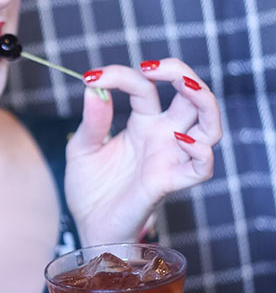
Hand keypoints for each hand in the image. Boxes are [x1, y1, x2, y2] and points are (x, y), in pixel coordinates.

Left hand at [64, 57, 221, 242]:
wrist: (88, 225)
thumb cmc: (90, 188)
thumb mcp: (82, 148)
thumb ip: (93, 120)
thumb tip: (94, 87)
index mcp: (143, 122)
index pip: (144, 87)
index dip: (121, 75)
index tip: (91, 78)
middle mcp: (163, 136)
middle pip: (193, 96)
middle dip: (182, 73)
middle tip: (154, 67)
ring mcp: (169, 158)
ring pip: (210, 126)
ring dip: (204, 101)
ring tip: (184, 86)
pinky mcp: (168, 182)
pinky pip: (201, 168)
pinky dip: (200, 151)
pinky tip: (180, 139)